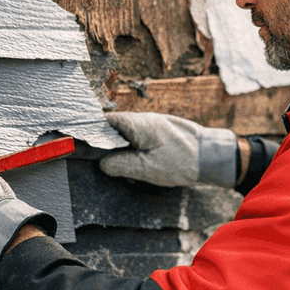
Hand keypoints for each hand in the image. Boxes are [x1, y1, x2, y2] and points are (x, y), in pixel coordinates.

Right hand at [99, 112, 238, 188]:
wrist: (213, 156)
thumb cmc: (182, 161)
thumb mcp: (146, 168)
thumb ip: (120, 164)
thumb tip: (101, 163)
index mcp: (136, 124)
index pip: (102, 122)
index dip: (88, 133)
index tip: (77, 145)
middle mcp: (143, 119)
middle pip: (112, 129)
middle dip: (105, 147)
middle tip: (102, 164)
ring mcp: (152, 124)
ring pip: (125, 136)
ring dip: (122, 152)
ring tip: (124, 169)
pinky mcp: (160, 132)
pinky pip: (139, 140)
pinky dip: (135, 152)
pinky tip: (139, 167)